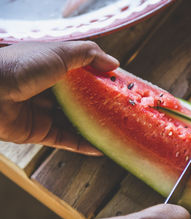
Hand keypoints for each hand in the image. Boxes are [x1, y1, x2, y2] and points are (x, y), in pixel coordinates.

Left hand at [0, 41, 118, 154]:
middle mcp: (47, 89)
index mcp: (51, 66)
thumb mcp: (59, 52)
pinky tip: (100, 147)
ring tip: (116, 130)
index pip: (82, 73)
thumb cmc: (22, 67)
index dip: (101, 79)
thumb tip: (114, 64)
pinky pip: (65, 139)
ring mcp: (43, 112)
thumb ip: (88, 54)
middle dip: (99, 104)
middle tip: (122, 110)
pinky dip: (83, 145)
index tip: (121, 86)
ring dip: (93, 126)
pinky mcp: (39, 132)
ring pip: (74, 121)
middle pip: (79, 99)